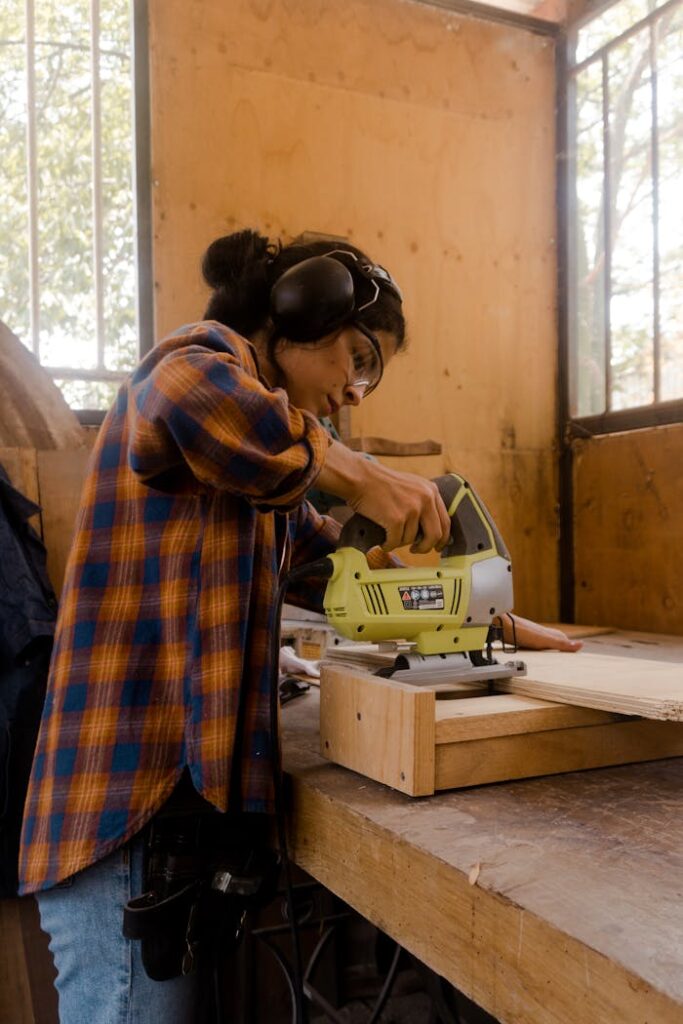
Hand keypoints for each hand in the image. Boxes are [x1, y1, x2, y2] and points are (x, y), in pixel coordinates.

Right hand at [316, 441, 450, 552]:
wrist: (361, 478)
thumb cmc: (381, 483)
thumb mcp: (411, 486)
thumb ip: (424, 502)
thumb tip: (430, 528)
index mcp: (431, 491)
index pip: (445, 521)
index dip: (442, 538)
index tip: (437, 546)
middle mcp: (425, 499)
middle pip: (435, 535)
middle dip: (425, 547)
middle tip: (416, 550)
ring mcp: (411, 509)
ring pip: (411, 539)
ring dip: (399, 542)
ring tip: (389, 535)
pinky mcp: (396, 519)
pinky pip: (396, 542)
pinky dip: (388, 545)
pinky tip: (383, 541)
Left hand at [498, 614, 582, 651]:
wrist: (500, 626)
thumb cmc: (521, 632)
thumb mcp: (544, 640)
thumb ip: (561, 643)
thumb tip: (581, 645)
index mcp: (548, 633)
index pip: (563, 639)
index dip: (569, 645)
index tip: (576, 652)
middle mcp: (540, 633)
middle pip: (553, 640)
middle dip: (559, 647)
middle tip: (565, 655)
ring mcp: (530, 635)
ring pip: (542, 642)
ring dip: (546, 649)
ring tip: (550, 657)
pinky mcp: (520, 639)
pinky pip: (531, 646)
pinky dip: (535, 650)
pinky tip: (532, 654)